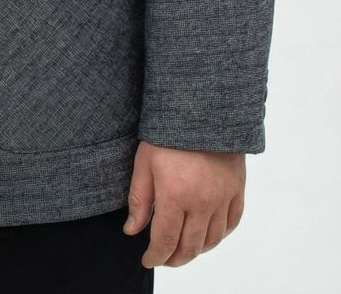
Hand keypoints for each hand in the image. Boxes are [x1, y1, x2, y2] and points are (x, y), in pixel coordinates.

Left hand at [123, 140, 244, 267]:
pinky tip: (207, 234)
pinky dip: (219, 235)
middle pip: (190, 247)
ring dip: (196, 250)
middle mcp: (201, 201)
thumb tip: (132, 231)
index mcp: (175, 195)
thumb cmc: (168, 132)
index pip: (165, 241)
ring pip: (212, 240)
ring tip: (182, 248)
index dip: (155, 256)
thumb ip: (139, 199)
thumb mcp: (144, 161)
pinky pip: (232, 222)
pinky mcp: (237, 188)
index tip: (148, 259)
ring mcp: (222, 197)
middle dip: (174, 258)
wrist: (202, 108)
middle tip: (163, 258)